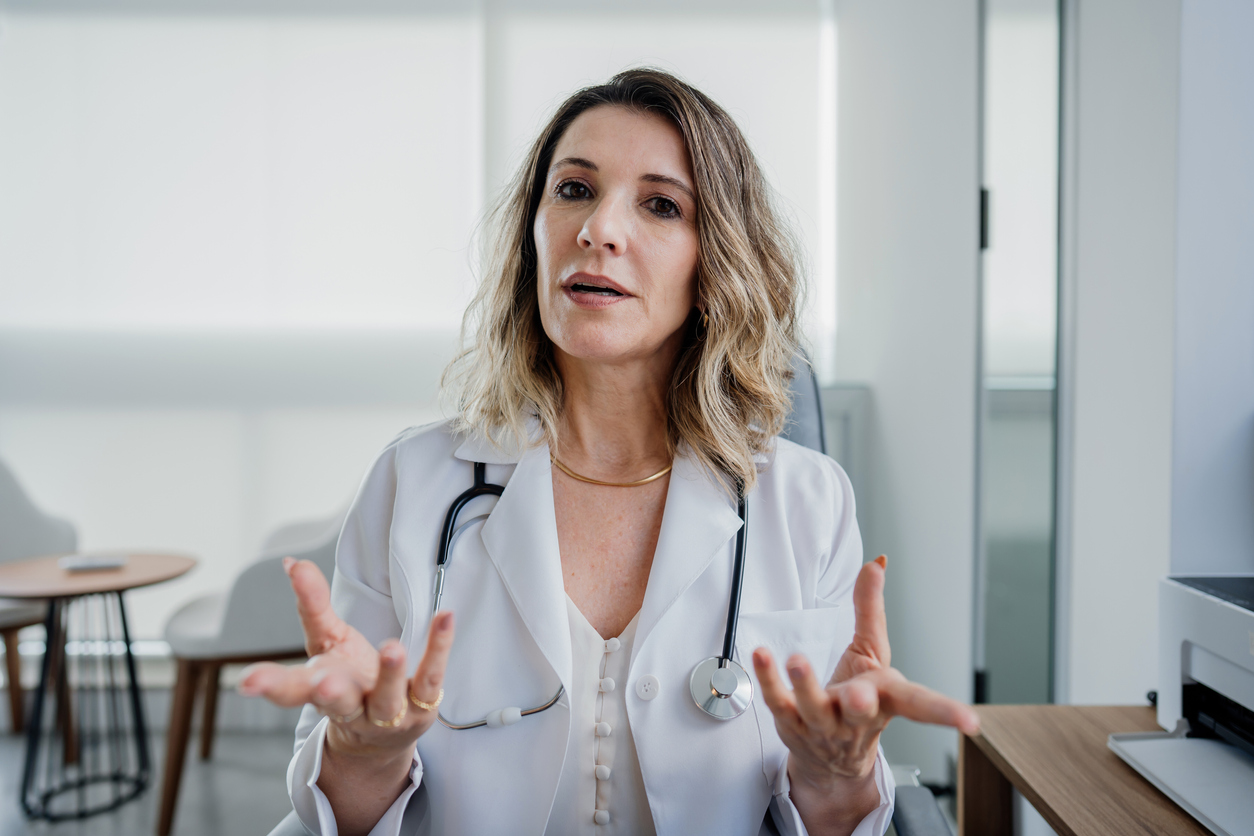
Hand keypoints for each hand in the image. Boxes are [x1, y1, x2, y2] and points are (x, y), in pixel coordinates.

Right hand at [238, 558, 454, 760]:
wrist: (381, 736)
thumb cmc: (349, 682)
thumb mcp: (327, 644)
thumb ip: (312, 606)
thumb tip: (292, 562)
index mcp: (319, 691)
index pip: (290, 690)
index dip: (269, 685)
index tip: (248, 682)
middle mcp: (351, 707)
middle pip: (336, 703)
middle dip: (329, 694)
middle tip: (323, 684)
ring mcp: (388, 712)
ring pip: (387, 699)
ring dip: (389, 674)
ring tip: (391, 647)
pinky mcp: (422, 705)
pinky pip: (430, 677)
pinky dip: (438, 647)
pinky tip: (445, 618)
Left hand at [752, 556, 978, 833]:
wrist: (830, 758)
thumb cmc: (858, 698)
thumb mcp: (871, 653)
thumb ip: (870, 608)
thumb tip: (877, 561)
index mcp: (886, 698)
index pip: (921, 705)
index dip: (946, 713)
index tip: (971, 724)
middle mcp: (855, 715)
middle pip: (861, 712)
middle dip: (860, 705)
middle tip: (858, 696)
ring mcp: (822, 723)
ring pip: (814, 708)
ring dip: (805, 686)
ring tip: (797, 661)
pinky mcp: (790, 723)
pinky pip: (777, 701)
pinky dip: (767, 679)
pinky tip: (760, 655)